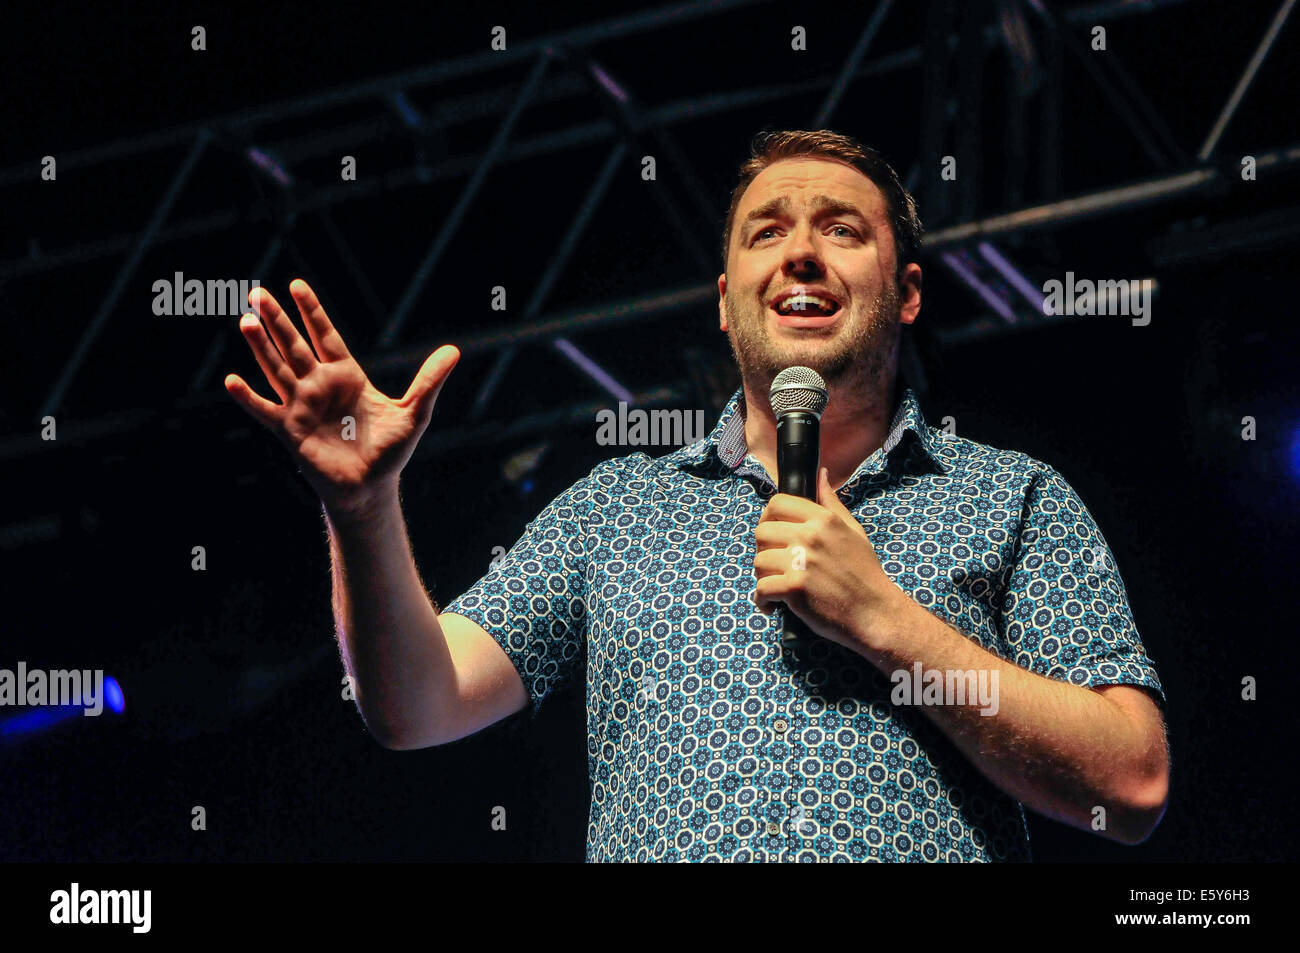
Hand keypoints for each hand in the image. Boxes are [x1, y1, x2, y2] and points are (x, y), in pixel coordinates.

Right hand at [223, 279, 458, 515]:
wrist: (370, 488)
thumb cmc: (390, 451)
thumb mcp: (415, 413)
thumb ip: (429, 381)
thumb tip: (454, 350)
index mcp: (347, 376)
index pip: (325, 335)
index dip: (311, 311)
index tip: (296, 285)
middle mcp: (319, 385)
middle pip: (294, 345)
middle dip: (277, 320)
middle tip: (257, 292)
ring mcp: (302, 406)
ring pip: (277, 369)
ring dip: (261, 347)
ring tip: (246, 321)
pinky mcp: (290, 430)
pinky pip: (265, 410)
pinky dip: (248, 397)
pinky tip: (232, 380)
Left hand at [753, 467, 900, 651]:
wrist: (875, 612)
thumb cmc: (864, 573)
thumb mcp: (853, 531)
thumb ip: (831, 503)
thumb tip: (820, 474)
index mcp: (823, 519)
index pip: (777, 503)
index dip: (768, 518)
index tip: (772, 534)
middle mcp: (811, 536)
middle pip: (762, 532)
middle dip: (764, 550)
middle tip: (776, 566)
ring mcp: (801, 561)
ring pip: (758, 562)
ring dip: (763, 577)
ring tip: (778, 587)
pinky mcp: (795, 588)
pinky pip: (761, 589)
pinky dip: (762, 601)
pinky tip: (773, 606)